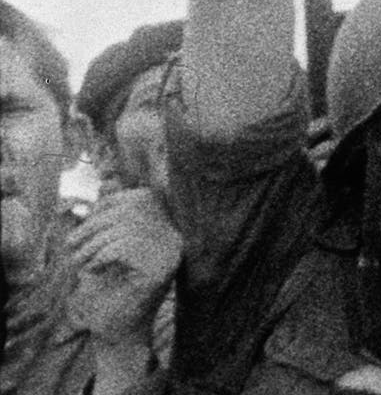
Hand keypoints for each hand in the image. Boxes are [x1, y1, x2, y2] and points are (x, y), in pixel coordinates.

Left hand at [66, 187, 181, 341]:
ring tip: (80, 261)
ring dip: (93, 244)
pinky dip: (100, 256)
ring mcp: (172, 253)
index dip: (108, 205)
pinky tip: (95, 269)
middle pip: (134, 208)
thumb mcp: (109, 245)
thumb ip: (113, 216)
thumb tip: (106, 183)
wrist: (115, 329)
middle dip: (94, 225)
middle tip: (73, 246)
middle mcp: (176, 238)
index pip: (143, 197)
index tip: (85, 227)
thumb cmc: (109, 287)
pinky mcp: (160, 270)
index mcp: (169, 228)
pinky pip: (124, 246)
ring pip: (126, 227)